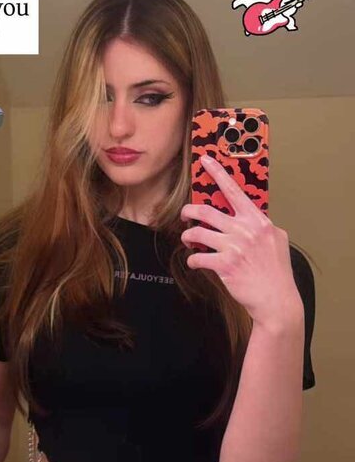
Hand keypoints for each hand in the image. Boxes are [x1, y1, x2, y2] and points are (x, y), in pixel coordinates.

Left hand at [180, 153, 302, 326]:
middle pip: (206, 211)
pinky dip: (193, 260)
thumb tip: (249, 219)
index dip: (218, 173)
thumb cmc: (277, 273)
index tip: (205, 160)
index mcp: (258, 221)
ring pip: (197, 233)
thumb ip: (262, 227)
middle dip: (189, 211)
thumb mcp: (277, 241)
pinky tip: (196, 263)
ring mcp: (234, 247)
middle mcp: (245, 230)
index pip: (235, 191)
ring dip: (188, 236)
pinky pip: (198, 257)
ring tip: (189, 240)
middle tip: (185, 215)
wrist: (276, 300)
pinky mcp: (224, 265)